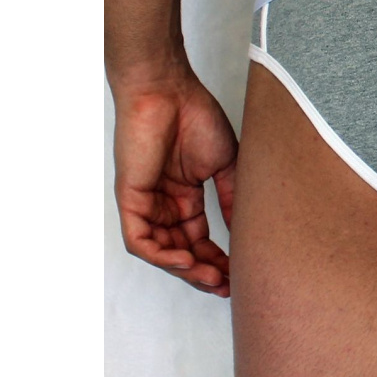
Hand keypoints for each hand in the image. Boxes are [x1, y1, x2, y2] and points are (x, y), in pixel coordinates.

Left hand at [112, 66, 237, 296]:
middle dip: (204, 272)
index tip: (239, 273)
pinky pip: (141, 241)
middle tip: (228, 286)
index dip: (218, 259)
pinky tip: (187, 261)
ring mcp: (146, 203)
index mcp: (185, 195)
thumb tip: (245, 230)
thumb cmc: (195, 116)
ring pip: (162, 252)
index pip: (200, 239)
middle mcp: (164, 204)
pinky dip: (162, 256)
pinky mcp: (131, 199)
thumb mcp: (225, 163)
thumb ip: (232, 197)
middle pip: (182, 251)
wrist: (168, 90)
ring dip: (186, 270)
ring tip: (213, 278)